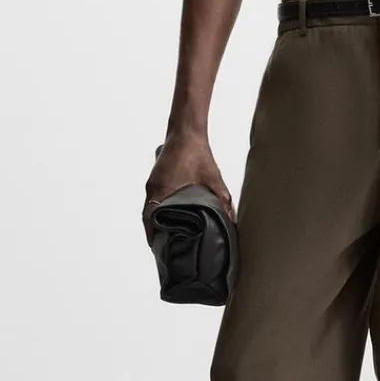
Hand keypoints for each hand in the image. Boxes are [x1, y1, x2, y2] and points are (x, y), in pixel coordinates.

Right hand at [142, 131, 235, 248]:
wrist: (187, 131)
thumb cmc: (197, 153)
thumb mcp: (213, 180)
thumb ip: (223, 200)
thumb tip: (232, 218)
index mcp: (162, 190)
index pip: (149, 220)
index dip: (152, 236)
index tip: (158, 249)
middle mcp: (152, 187)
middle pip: (148, 216)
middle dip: (154, 232)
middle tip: (164, 247)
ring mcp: (152, 181)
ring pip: (149, 207)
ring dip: (154, 220)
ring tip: (166, 235)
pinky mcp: (156, 176)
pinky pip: (152, 198)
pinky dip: (156, 209)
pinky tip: (167, 215)